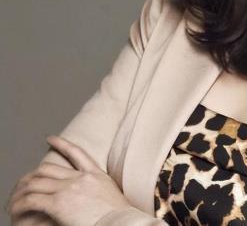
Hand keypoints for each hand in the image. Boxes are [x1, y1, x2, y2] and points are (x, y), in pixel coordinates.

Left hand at [6, 135, 132, 225]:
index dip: (61, 144)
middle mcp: (81, 177)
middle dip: (33, 174)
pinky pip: (32, 200)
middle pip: (49, 168)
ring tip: (15, 198)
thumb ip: (99, 189)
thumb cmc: (121, 216)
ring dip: (23, 191)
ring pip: (37, 182)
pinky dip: (21, 204)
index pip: (76, 152)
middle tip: (23, 182)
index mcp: (96, 174)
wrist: (122, 222)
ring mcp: (70, 189)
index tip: (50, 138)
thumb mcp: (113, 195)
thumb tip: (91, 195)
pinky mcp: (59, 203)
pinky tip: (15, 207)